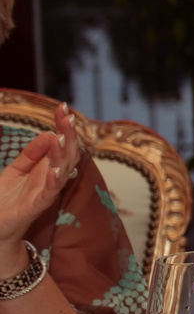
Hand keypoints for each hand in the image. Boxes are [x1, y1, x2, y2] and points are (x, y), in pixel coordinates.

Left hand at [0, 104, 81, 253]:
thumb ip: (31, 154)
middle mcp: (50, 178)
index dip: (62, 125)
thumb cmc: (5, 201)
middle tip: (67, 116)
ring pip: (62, 170)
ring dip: (63, 153)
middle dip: (68, 134)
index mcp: (46, 167)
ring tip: (61, 137)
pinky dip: (54, 180)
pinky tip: (55, 169)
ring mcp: (45, 192)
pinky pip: (50, 192)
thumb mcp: (14, 171)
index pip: (61, 143)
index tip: (62, 107)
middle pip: (67, 153)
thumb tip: (48, 133)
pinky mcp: (36, 206)